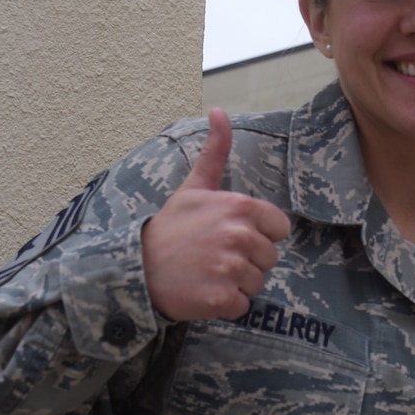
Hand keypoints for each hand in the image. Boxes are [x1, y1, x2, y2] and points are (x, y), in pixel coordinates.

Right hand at [141, 108, 292, 321]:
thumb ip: (216, 151)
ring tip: (206, 273)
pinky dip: (224, 304)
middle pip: (269, 258)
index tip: (230, 235)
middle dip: (246, 261)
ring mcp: (230, 268)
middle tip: (212, 256)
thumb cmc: (169, 228)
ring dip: (235, 283)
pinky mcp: (221, 298)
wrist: (135, 269)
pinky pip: (242, 305)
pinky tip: (202, 292)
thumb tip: (218, 109)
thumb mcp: (194, 186)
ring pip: (257, 283)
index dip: (258, 234)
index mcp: (239, 207)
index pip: (279, 229)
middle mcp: (238, 235)